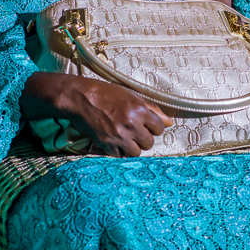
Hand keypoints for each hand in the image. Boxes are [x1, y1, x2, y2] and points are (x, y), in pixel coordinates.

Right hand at [21, 72, 172, 156]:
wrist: (80, 97)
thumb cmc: (106, 94)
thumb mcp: (132, 96)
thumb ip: (152, 110)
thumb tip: (170, 122)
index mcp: (140, 110)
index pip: (159, 129)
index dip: (152, 128)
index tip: (144, 125)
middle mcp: (131, 124)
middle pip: (149, 143)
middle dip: (142, 139)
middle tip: (132, 131)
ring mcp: (119, 135)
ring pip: (136, 152)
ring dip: (131, 147)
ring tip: (123, 137)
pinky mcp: (107, 144)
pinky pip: (120, 155)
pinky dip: (117, 151)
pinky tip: (113, 140)